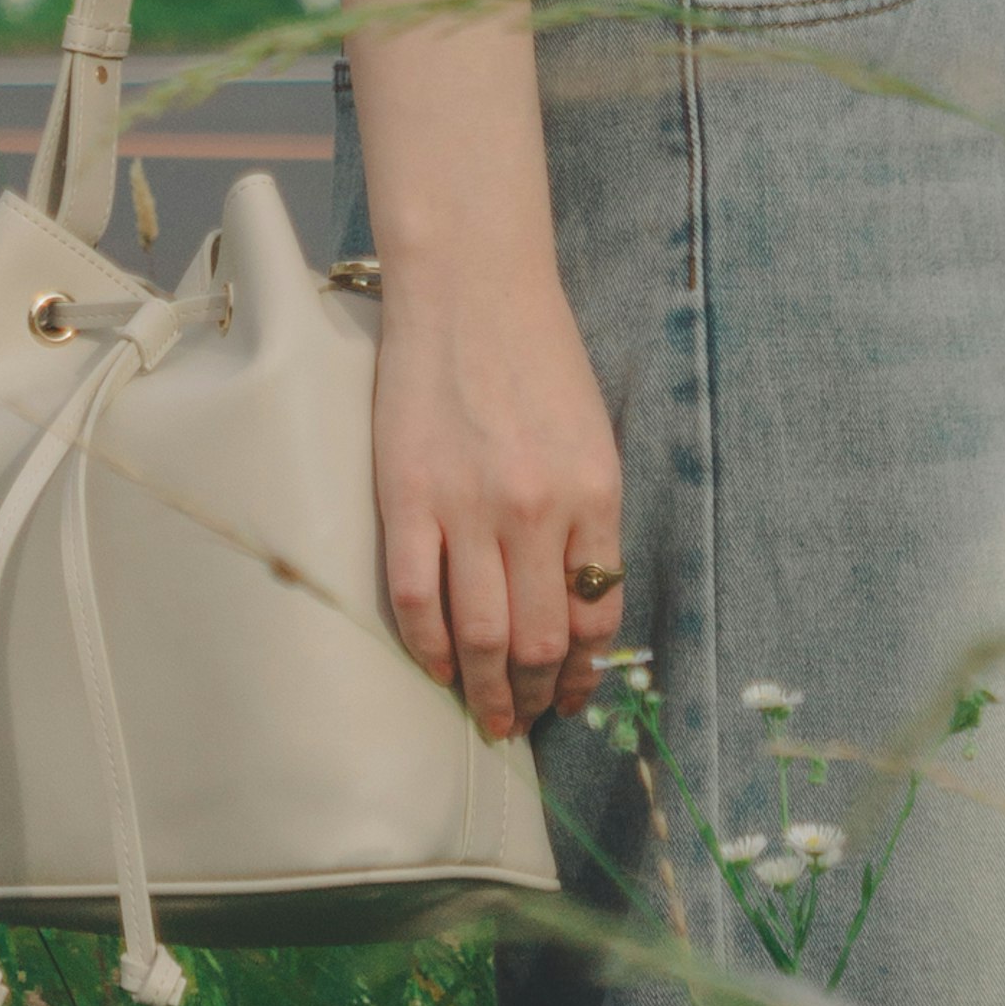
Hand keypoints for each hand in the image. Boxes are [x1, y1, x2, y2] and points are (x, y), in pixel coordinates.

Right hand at [369, 248, 627, 741]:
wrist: (471, 285)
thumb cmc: (538, 355)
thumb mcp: (592, 436)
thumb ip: (588, 522)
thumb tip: (578, 616)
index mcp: (594, 490)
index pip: (598, 616)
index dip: (583, 672)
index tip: (569, 695)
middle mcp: (537, 508)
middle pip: (539, 642)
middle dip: (534, 698)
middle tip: (522, 720)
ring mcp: (468, 507)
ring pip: (481, 638)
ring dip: (485, 694)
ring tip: (486, 716)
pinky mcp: (407, 499)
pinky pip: (417, 601)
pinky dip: (429, 649)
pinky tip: (437, 666)